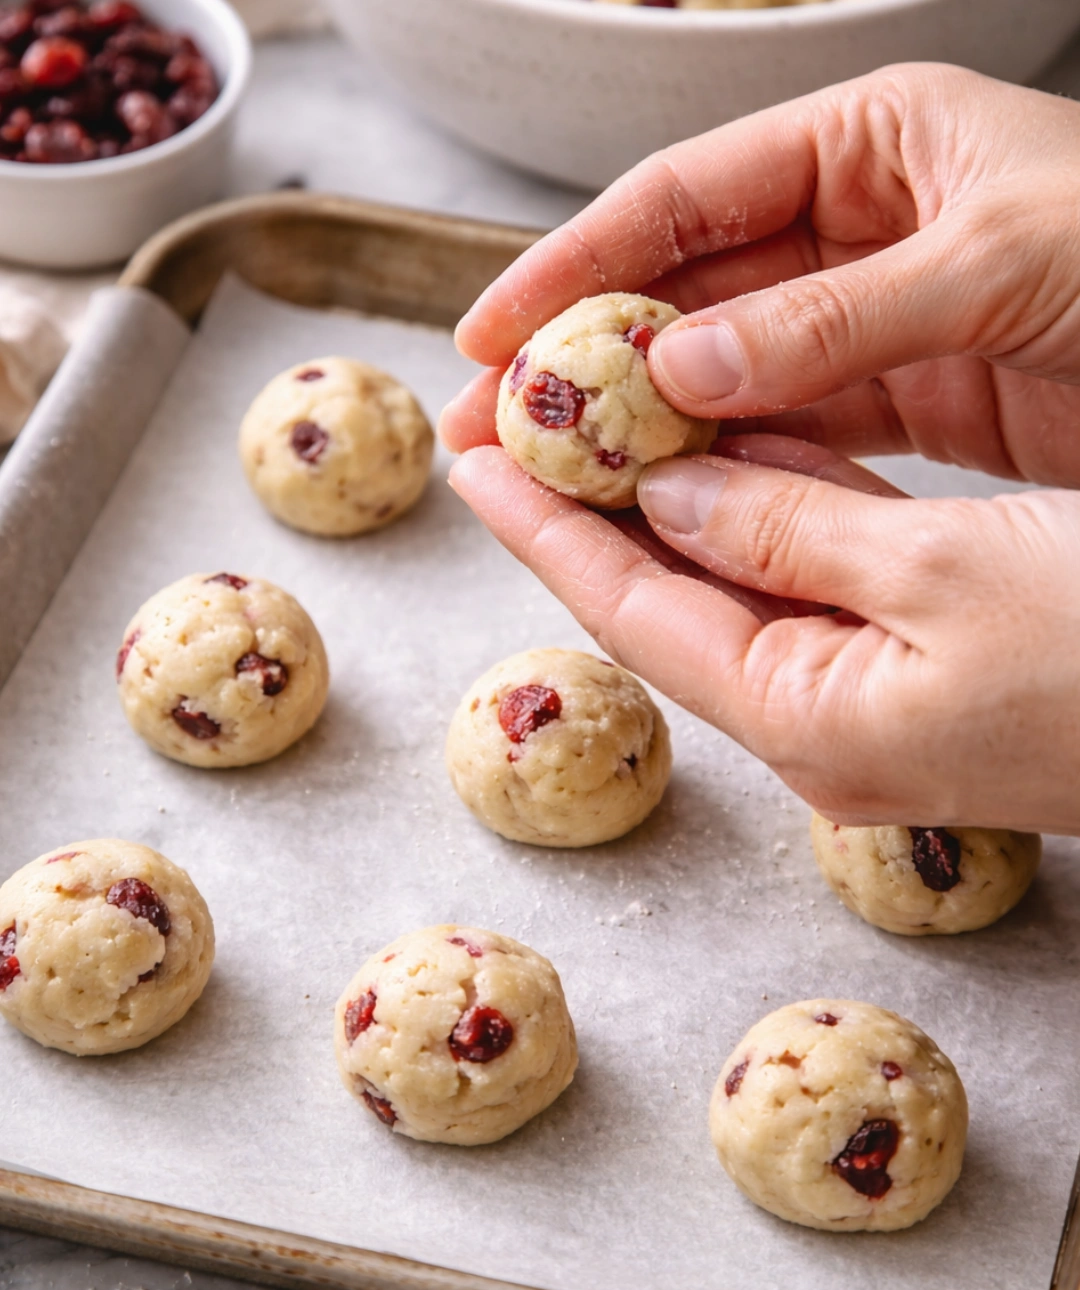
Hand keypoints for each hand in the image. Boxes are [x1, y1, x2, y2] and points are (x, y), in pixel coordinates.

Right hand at [442, 63, 1079, 486]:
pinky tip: (664, 498)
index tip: (492, 333)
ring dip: (642, 425)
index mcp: (871, 140)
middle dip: (585, 359)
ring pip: (728, 371)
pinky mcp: (907, 399)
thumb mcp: (1000, 263)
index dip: (576, 264)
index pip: (683, 198)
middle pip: (686, 292)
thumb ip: (834, 318)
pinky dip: (728, 463)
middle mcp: (857, 222)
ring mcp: (875, 317)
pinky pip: (792, 429)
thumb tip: (675, 372)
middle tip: (494, 424)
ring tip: (556, 478)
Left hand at [449, 436, 1079, 833]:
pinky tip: (732, 460)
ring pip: (736, 591)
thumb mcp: (942, 569)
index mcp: (805, 719)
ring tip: (600, 429)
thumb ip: (792, 528)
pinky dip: (764, 521)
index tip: (475, 466)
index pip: (630, 612)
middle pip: (666, 606)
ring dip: (671, 511)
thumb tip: (675, 488)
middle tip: (518, 433)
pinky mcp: (918, 680)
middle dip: (588, 515)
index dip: (545, 532)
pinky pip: (806, 592)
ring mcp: (868, 711)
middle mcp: (818, 730)